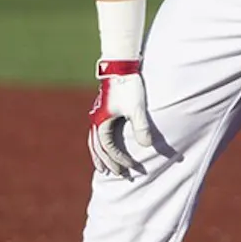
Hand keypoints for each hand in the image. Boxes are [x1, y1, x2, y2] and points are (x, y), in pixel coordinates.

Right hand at [88, 59, 155, 177]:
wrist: (120, 66)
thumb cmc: (129, 87)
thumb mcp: (137, 108)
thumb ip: (141, 127)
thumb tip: (146, 146)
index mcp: (102, 122)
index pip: (109, 148)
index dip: (120, 159)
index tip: (131, 166)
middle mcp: (95, 120)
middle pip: (98, 148)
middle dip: (107, 162)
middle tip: (117, 175)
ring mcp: (96, 115)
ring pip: (94, 141)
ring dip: (99, 156)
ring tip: (102, 168)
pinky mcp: (101, 110)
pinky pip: (97, 133)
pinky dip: (100, 144)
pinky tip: (106, 146)